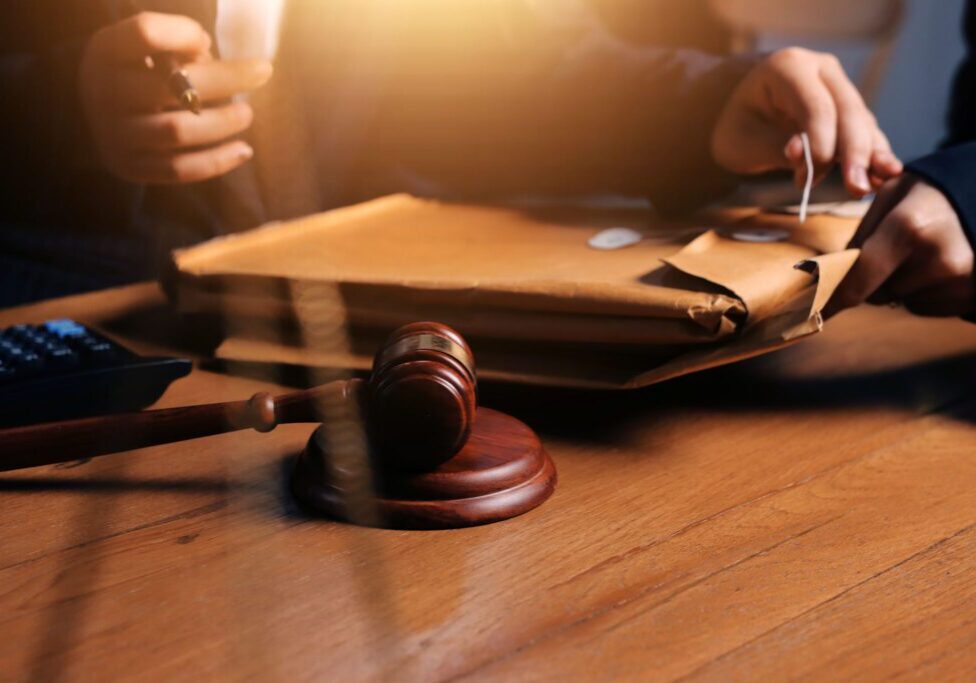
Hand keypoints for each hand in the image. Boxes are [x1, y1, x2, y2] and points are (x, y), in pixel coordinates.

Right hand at [79, 12, 272, 183]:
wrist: (98, 112)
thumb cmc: (137, 69)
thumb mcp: (147, 46)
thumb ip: (177, 41)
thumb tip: (208, 54)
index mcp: (107, 51)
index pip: (146, 33)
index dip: (183, 34)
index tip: (210, 42)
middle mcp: (104, 93)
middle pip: (172, 86)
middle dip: (225, 79)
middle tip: (263, 72)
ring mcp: (115, 134)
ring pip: (178, 132)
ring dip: (222, 123)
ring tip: (246, 114)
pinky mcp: (130, 166)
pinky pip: (179, 170)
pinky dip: (217, 161)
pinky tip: (244, 150)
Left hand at [712, 48, 902, 197]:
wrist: (742, 116)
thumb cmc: (737, 127)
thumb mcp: (741, 142)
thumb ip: (773, 148)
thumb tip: (802, 153)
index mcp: (788, 67)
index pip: (816, 106)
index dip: (820, 145)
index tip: (808, 180)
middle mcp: (821, 69)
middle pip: (847, 111)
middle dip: (854, 153)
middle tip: (855, 188)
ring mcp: (839, 86)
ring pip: (862, 122)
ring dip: (869, 156)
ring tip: (871, 186)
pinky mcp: (849, 108)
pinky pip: (866, 131)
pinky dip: (874, 155)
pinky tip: (882, 176)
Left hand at [828, 174, 974, 316]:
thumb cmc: (933, 193)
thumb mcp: (893, 195)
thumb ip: (861, 233)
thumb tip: (833, 273)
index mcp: (909, 227)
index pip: (859, 277)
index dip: (833, 298)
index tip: (814, 314)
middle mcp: (936, 258)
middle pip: (876, 293)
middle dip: (872, 280)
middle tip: (893, 252)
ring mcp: (958, 281)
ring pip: (900, 301)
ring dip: (901, 284)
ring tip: (924, 252)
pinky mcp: (971, 295)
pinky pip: (925, 306)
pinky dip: (923, 291)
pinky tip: (938, 266)